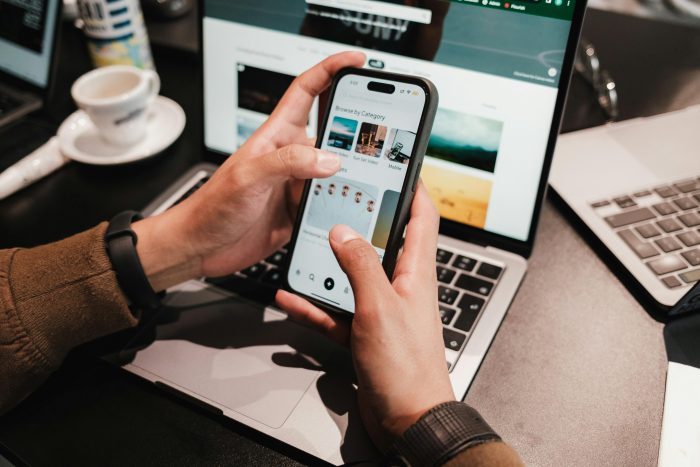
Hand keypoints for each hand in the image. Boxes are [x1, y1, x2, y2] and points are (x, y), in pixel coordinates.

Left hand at [133, 51, 365, 289]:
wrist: (202, 246)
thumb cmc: (213, 206)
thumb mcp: (248, 177)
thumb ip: (288, 162)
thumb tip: (329, 158)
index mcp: (277, 136)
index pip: (307, 91)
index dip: (331, 70)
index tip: (356, 61)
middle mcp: (291, 157)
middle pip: (333, 131)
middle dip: (357, 126)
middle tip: (382, 130)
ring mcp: (297, 184)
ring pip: (338, 171)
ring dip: (354, 172)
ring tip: (374, 174)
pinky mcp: (301, 211)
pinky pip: (331, 202)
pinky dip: (345, 204)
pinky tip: (355, 207)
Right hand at [276, 184, 455, 449]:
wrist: (408, 420)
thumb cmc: (407, 368)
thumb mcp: (380, 308)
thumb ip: (360, 266)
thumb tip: (344, 231)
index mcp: (415, 272)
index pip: (422, 217)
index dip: (412, 188)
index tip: (395, 166)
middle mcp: (401, 286)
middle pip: (381, 242)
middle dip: (359, 221)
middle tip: (336, 200)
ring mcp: (382, 310)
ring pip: (352, 276)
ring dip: (329, 264)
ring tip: (305, 247)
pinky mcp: (365, 334)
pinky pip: (336, 311)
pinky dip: (315, 305)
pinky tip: (291, 299)